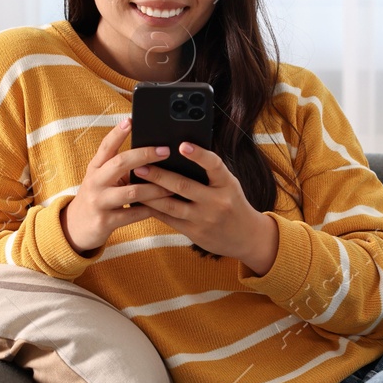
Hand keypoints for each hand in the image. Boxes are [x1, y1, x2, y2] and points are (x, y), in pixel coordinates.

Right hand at [60, 117, 179, 253]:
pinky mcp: (106, 222)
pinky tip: (163, 207)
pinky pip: (133, 215)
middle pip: (120, 163)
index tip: (131, 120)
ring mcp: (99, 202)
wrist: (76, 227)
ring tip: (171, 186)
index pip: (106, 146)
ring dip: (154, 189)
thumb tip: (149, 150)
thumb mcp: (101, 178)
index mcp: (95, 168)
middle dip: (145, 155)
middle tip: (165, 150)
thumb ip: (119, 166)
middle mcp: (95, 182)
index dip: (118, 133)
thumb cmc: (98, 197)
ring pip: (131, 192)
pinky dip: (150, 210)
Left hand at [131, 141, 277, 269]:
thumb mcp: (229, 184)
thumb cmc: (233, 203)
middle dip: (159, 175)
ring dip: (150, 194)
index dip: (199, 154)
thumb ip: (210, 173)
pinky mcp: (194, 232)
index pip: (214, 165)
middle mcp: (217, 201)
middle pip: (183, 186)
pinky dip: (154, 209)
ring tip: (135, 181)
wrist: (247, 237)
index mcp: (227, 184)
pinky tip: (141, 200)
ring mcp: (204, 219)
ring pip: (171, 205)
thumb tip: (179, 153)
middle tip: (141, 164)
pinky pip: (169, 219)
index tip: (182, 145)